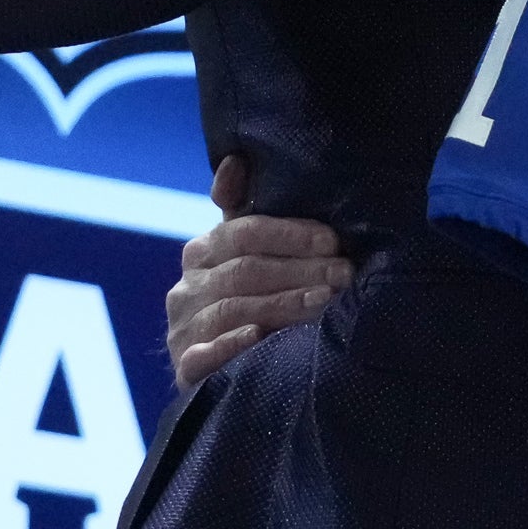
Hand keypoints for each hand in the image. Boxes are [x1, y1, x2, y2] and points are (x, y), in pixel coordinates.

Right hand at [165, 153, 351, 390]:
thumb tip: (235, 160)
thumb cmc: (248, 299)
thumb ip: (244, 210)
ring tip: (326, 302)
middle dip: (301, 270)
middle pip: (246, 270)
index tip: (332, 240)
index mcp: (202, 251)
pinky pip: (204, 355)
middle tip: (345, 273)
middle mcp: (186, 287)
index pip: (244, 231)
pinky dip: (231, 346)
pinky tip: (260, 339)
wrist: (220, 369)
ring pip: (235, 309)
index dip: (290, 234)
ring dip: (283, 304)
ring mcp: (183, 328)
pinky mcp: (185, 368)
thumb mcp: (247, 253)